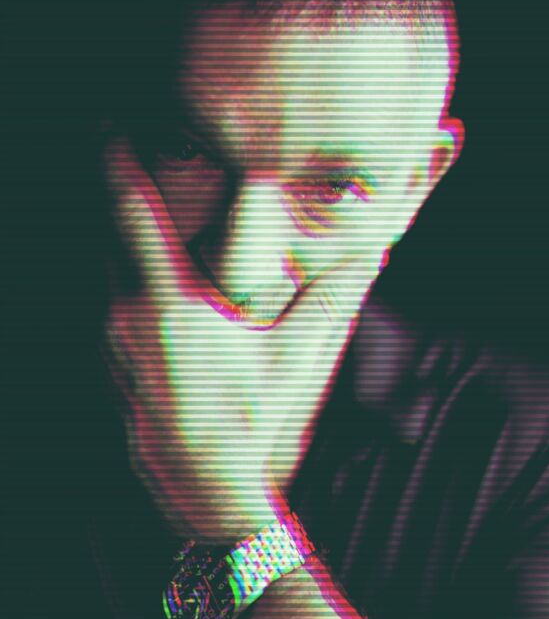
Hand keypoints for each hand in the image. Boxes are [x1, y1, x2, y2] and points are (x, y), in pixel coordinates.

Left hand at [103, 138, 383, 544]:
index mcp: (170, 304)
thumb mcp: (297, 359)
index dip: (118, 165)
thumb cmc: (253, 422)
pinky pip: (109, 313)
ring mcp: (110, 347)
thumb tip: (370, 257)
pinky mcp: (108, 370)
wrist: (206, 488)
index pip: (134, 215)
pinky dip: (126, 295)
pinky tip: (159, 308)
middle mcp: (127, 317)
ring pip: (108, 278)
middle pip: (111, 239)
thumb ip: (329, 300)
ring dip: (126, 254)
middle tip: (136, 174)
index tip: (108, 129)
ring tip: (156, 245)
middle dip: (121, 205)